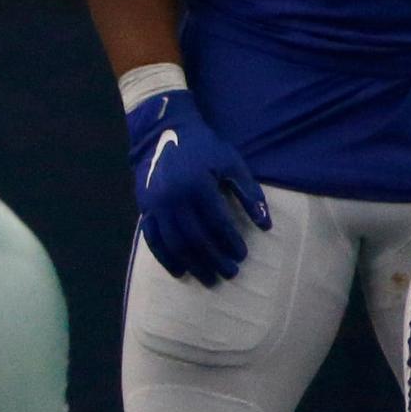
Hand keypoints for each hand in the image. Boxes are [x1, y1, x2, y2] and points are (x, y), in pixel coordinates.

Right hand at [126, 87, 268, 283]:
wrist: (162, 133)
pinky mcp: (144, 209)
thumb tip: (265, 225)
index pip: (217, 224)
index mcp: (198, 186)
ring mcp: (156, 205)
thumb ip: (249, 193)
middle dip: (214, 260)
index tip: (242, 256)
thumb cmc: (203, 148)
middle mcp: (174, 199)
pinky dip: (165, 257)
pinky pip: (153, 239)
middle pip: (196, 239)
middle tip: (229, 274)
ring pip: (175, 243)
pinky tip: (179, 271)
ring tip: (208, 278)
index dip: (230, 243)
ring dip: (193, 264)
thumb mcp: (232, 163)